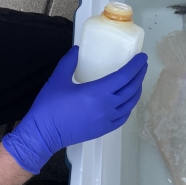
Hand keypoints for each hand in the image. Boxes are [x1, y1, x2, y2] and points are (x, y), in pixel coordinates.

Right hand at [3, 47, 147, 173]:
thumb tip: (77, 49)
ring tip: (137, 81)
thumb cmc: (50, 106)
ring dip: (136, 90)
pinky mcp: (104, 129)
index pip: (124, 76)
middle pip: (131, 89)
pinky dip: (129, 106)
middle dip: (139, 75)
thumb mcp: (58, 79)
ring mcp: (107, 120)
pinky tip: (127, 101)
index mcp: (98, 92)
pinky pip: (123, 116)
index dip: (135, 66)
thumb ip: (69, 62)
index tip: (142, 57)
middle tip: (142, 65)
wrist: (43, 135)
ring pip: (130, 104)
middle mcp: (107, 106)